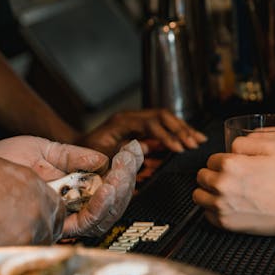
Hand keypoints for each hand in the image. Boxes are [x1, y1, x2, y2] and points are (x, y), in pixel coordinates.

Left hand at [0, 136, 143, 237]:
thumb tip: (102, 160)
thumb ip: (74, 156)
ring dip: (120, 191)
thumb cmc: (2, 161)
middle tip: (133, 157)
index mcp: (68, 192)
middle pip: (111, 204)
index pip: (105, 189)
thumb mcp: (44, 149)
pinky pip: (87, 221)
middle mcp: (68, 209)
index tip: (133, 151)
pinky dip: (102, 204)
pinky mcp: (56, 225)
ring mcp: (63, 218)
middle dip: (127, 180)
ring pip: (105, 214)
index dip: (123, 172)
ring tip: (124, 169)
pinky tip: (110, 185)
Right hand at [0, 156, 64, 249]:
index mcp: (35, 190)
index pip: (58, 207)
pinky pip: (19, 255)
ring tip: (4, 234)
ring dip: (27, 241)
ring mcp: (24, 238)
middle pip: (51, 228)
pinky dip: (11, 251)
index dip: (48, 210)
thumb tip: (30, 193)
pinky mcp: (9, 255)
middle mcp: (35, 215)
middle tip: (21, 226)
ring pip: (37, 244)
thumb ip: (23, 183)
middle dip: (41, 227)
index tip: (39, 213)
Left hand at [77, 109, 206, 155]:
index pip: (151, 125)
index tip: (179, 149)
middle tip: (195, 143)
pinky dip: (175, 133)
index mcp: (121, 122)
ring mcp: (135, 121)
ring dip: (182, 129)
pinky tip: (188, 139)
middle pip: (162, 117)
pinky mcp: (138, 128)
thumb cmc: (85, 155)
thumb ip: (123, 157)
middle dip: (180, 130)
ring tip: (199, 139)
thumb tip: (148, 157)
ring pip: (164, 119)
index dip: (167, 137)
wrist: (75, 148)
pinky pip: (161, 127)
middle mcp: (130, 117)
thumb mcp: (101, 158)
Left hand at [193, 136, 274, 235]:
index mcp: (230, 165)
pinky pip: (206, 214)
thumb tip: (229, 148)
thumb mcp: (271, 147)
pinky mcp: (224, 222)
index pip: (210, 160)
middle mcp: (222, 185)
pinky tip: (229, 206)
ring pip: (199, 196)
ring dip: (208, 192)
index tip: (231, 167)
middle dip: (212, 175)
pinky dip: (213, 210)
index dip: (221, 162)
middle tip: (227, 179)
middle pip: (201, 177)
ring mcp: (221, 206)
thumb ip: (244, 142)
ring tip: (224, 192)